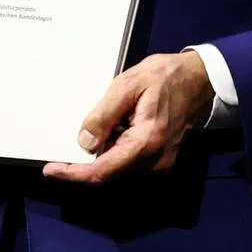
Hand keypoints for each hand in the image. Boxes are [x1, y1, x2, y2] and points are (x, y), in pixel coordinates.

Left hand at [42, 51, 214, 183]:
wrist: (200, 80)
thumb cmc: (165, 76)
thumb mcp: (129, 84)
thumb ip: (105, 114)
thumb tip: (84, 141)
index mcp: (147, 143)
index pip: (103, 170)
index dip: (74, 173)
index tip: (51, 169)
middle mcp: (155, 162)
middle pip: (109, 174)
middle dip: (82, 166)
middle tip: (58, 153)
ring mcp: (159, 163)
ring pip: (117, 169)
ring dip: (97, 158)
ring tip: (81, 138)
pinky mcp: (159, 159)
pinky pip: (128, 162)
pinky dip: (111, 152)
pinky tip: (104, 134)